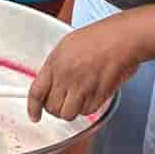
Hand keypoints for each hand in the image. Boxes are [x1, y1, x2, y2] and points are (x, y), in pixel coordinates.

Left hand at [27, 14, 143, 123]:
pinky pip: (87, 112)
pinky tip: (92, 94)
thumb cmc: (99, 37)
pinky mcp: (97, 95)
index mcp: (55, 63)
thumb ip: (55, 66)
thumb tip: (49, 84)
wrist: (122, 38)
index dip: (33, 108)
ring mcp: (82, 87)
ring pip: (68, 114)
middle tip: (63, 102)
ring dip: (72, 110)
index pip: (36, 92)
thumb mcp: (67, 45)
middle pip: (52, 108)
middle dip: (56, 108)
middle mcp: (66, 77)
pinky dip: (88, 108)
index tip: (34, 115)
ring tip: (79, 98)